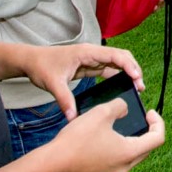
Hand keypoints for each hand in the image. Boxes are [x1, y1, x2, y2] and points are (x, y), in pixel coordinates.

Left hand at [16, 44, 145, 117]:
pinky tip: (124, 87)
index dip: (128, 65)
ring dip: (128, 73)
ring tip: (137, 88)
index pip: (114, 55)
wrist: (31, 61)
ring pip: (116, 63)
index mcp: (87, 52)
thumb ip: (64, 100)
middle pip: (120, 57)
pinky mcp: (89, 66)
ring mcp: (92, 59)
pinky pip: (108, 70)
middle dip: (133, 69)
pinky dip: (118, 76)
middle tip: (140, 86)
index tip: (137, 78)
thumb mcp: (53, 83)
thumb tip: (73, 119)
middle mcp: (93, 53)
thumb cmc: (42, 67)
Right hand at [46, 101, 164, 171]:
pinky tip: (94, 144)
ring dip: (123, 143)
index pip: (157, 138)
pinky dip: (108, 154)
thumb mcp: (100, 113)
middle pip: (143, 150)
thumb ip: (119, 107)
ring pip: (125, 159)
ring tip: (110, 129)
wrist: (49, 167)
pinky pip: (109, 166)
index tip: (149, 112)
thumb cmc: (75, 140)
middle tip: (134, 119)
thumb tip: (125, 109)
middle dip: (142, 133)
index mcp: (129, 153)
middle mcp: (122, 170)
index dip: (158, 122)